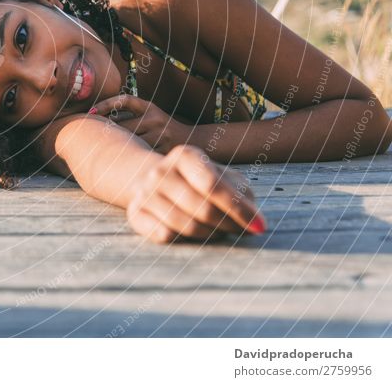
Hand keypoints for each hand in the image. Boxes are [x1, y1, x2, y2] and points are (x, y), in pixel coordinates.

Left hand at [90, 94, 190, 153]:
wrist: (193, 140)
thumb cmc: (163, 126)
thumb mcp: (151, 113)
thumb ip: (130, 113)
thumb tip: (98, 116)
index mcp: (150, 107)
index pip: (125, 101)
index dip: (106, 104)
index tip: (90, 111)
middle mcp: (155, 118)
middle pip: (124, 126)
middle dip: (108, 132)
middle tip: (88, 136)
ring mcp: (160, 134)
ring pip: (131, 141)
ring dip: (117, 146)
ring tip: (98, 152)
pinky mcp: (163, 149)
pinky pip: (140, 154)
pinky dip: (129, 157)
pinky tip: (117, 162)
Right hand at [126, 144, 265, 243]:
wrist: (155, 181)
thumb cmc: (199, 181)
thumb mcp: (225, 177)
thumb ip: (243, 195)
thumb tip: (257, 223)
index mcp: (184, 155)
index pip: (213, 185)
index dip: (239, 208)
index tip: (260, 226)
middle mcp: (160, 171)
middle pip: (203, 209)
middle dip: (228, 225)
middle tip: (238, 230)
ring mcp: (144, 192)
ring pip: (187, 226)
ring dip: (210, 234)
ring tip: (217, 230)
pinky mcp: (135, 213)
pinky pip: (165, 235)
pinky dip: (184, 239)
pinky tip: (191, 233)